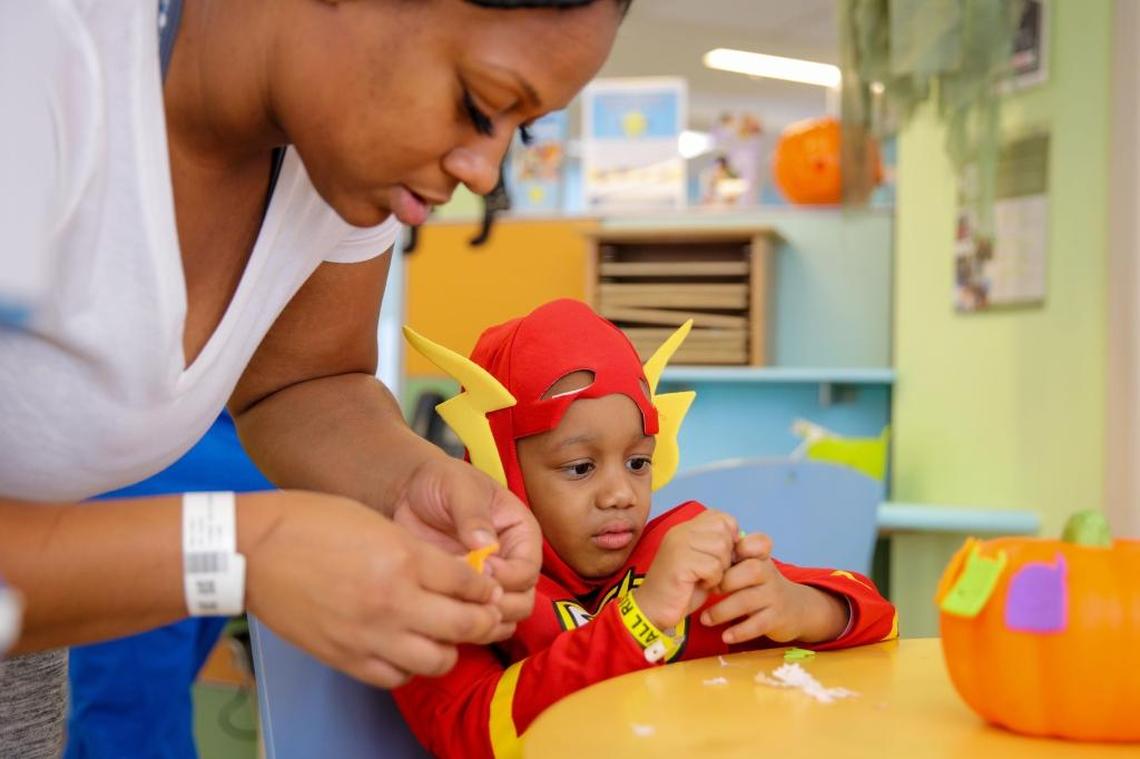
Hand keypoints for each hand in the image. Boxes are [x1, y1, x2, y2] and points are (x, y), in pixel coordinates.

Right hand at [240, 491, 503, 687]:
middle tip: (483, 613)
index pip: (471, 584)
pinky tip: (406, 647)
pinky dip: (409, 666)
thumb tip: (451, 576)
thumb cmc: (311, 523)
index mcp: (405, 559)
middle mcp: (394, 602)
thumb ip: (417, 553)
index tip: (488, 586)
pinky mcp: (346, 658)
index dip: (486, 586)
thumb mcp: (377, 523)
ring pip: (438, 661)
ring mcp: (370, 635)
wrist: (251, 550)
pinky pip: (397, 677)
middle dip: (484, 620)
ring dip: (449, 647)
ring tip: (443, 633)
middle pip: (466, 625)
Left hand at [390, 455, 540, 635]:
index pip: (528, 569)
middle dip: (499, 605)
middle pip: (523, 600)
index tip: (481, 568)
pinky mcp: (465, 593)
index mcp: (520, 533)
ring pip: (503, 617)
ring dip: (482, 618)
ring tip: (453, 603)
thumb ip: (473, 514)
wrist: (409, 491)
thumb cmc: (441, 480)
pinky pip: (475, 619)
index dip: (508, 576)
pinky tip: (442, 611)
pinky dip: (464, 624)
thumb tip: (486, 545)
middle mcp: (511, 561)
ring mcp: (489, 580)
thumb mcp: (459, 487)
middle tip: (467, 596)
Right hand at [633, 510, 737, 629]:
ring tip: (704, 578)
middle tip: (712, 571)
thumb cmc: (681, 589)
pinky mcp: (680, 562)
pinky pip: (713, 567)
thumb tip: (742, 542)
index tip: (720, 557)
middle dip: (726, 554)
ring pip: (721, 548)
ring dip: (719, 569)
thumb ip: (717, 547)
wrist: (652, 609)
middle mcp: (681, 531)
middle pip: (723, 530)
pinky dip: (712, 580)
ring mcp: (679, 544)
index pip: (721, 517)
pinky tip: (699, 585)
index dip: (729, 537)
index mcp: (685, 528)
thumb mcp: (702, 562)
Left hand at [700, 533, 848, 644]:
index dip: (736, 548)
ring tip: (704, 619)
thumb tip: (696, 552)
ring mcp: (774, 596)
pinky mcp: (777, 618)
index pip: (758, 543)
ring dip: (722, 611)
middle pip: (751, 570)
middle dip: (725, 581)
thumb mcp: (749, 567)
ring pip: (748, 600)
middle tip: (706, 590)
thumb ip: (729, 557)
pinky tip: (725, 636)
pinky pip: (758, 624)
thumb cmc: (760, 585)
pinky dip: (739, 631)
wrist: (794, 609)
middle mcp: (770, 573)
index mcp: (760, 557)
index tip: (715, 559)